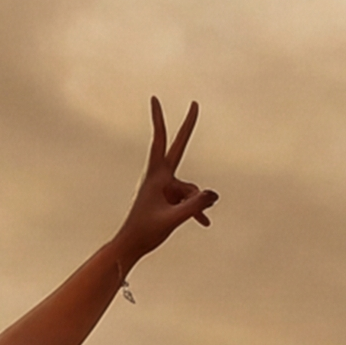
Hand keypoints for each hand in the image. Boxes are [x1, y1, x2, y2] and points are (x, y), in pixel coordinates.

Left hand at [107, 99, 219, 263]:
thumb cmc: (146, 232)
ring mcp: (164, 187)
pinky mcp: (167, 198)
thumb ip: (195, 206)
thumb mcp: (174, 219)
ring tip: (199, 221)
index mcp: (156, 175)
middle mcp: (160, 177)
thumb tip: (214, 194)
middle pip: (177, 147)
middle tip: (194, 103)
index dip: (158, 119)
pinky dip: (194, 210)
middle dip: (187, 127)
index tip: (155, 98)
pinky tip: (204, 224)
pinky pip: (187, 200)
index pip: (160, 141)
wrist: (131, 246)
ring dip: (194, 204)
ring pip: (188, 188)